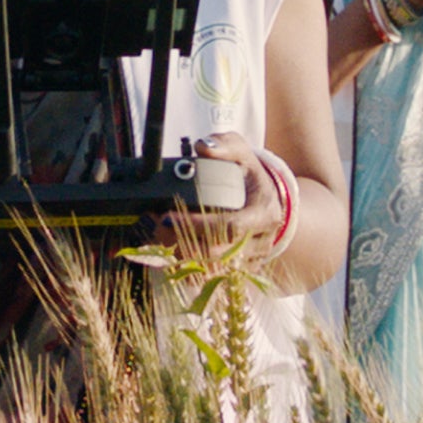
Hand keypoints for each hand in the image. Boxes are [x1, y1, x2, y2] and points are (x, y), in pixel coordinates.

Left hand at [157, 132, 281, 260]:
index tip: (168, 216)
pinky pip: (213, 277)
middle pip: (220, 254)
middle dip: (183, 245)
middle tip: (155, 230)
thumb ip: (224, 145)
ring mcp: (252, 258)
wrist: (266, 198)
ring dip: (182, 260)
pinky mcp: (241, 269)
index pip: (230, 227)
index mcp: (263, 212)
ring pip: (214, 270)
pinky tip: (168, 256)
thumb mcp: (241, 152)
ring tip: (157, 243)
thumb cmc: (249, 175)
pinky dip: (189, 270)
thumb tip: (203, 147)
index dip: (198, 225)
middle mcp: (261, 240)